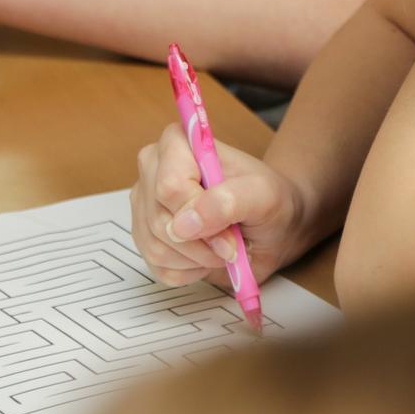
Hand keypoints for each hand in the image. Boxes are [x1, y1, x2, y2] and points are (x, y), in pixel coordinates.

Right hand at [129, 124, 309, 288]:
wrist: (270, 224)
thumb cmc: (268, 200)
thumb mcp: (263, 196)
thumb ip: (228, 202)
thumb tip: (186, 222)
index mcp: (177, 143)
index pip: (170, 187)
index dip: (199, 217)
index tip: (230, 233)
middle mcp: (153, 168)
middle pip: (160, 220)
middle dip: (201, 244)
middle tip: (231, 244)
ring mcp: (144, 203)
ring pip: (155, 247)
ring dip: (197, 259)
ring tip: (222, 247)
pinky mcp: (144, 235)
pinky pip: (157, 267)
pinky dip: (189, 271)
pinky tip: (206, 256)